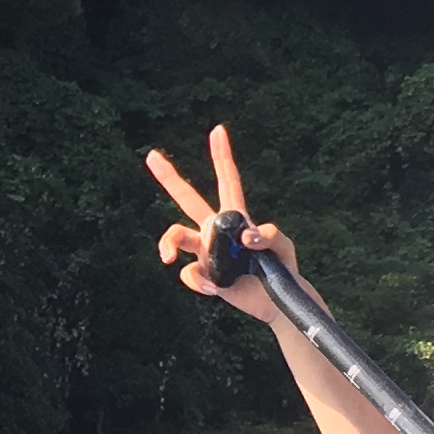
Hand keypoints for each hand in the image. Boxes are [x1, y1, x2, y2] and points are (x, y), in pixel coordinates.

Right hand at [145, 125, 306, 323]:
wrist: (274, 302)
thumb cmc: (282, 269)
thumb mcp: (282, 246)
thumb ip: (268, 235)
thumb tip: (243, 238)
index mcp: (235, 217)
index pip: (227, 181)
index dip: (221, 156)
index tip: (218, 131)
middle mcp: (215, 230)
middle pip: (186, 199)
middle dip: (168, 177)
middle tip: (151, 156)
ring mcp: (205, 252)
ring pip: (175, 236)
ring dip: (168, 243)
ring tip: (168, 257)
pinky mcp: (201, 276)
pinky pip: (189, 273)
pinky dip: (199, 281)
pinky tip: (215, 288)